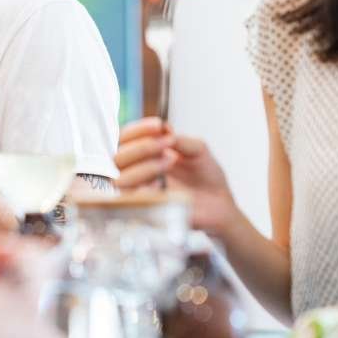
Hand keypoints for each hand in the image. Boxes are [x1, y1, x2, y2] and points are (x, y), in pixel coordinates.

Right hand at [116, 117, 237, 233]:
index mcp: (142, 154)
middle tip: (167, 143)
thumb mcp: (196, 149)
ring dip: (144, 166)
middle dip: (142, 147)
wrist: (221, 203)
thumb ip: (178, 139)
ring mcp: (137, 193)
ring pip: (120, 178)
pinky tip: (160, 184)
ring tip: (170, 160)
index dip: (137, 131)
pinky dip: (144, 189)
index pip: (124, 140)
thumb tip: (163, 129)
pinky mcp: (144, 212)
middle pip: (116, 157)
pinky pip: (131, 201)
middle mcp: (134, 172)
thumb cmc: (206, 176)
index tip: (158, 125)